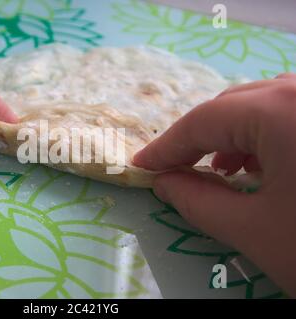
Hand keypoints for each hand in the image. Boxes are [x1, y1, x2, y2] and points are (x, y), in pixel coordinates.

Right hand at [134, 73, 295, 295]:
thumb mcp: (258, 231)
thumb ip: (198, 202)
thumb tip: (163, 182)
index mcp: (283, 110)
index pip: (203, 121)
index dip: (166, 146)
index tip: (142, 165)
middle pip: (234, 104)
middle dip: (200, 139)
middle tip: (176, 170)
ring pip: (268, 104)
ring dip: (235, 134)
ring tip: (222, 169)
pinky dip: (270, 134)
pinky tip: (267, 164)